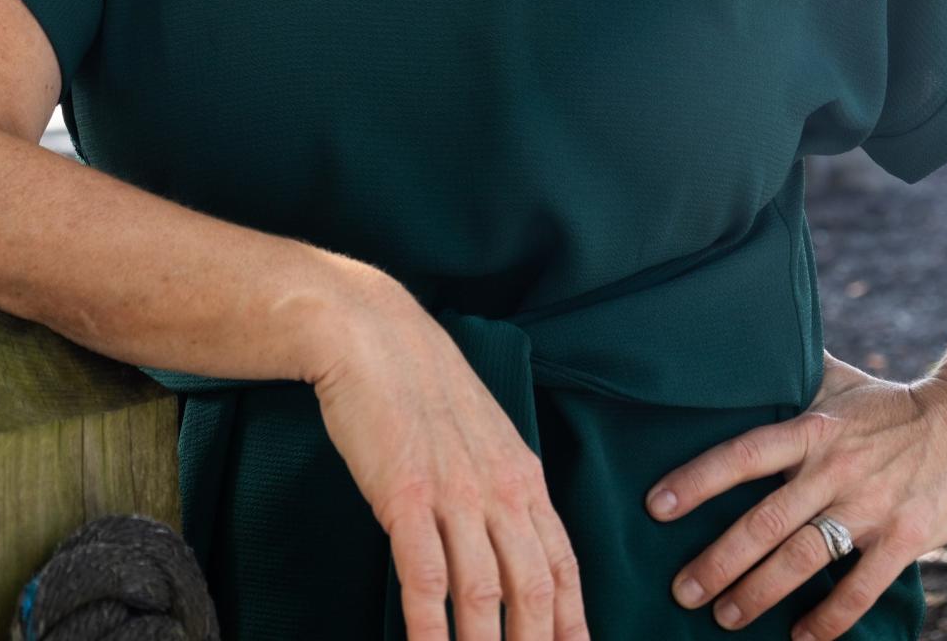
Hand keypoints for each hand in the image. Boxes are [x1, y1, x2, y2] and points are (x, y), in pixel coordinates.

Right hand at [307, 266, 590, 639]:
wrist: (374, 335)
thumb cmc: (424, 385)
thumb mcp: (484, 433)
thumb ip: (503, 486)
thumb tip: (513, 542)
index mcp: (523, 475)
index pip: (562, 564)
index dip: (572, 622)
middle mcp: (499, 488)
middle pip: (533, 589)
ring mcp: (453, 493)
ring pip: (484, 592)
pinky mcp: (404, 494)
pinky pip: (424, 576)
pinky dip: (430, 628)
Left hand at [641, 349, 946, 638]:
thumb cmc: (891, 402)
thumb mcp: (837, 383)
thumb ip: (791, 382)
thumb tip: (739, 360)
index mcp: (812, 428)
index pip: (743, 454)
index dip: (698, 478)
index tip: (656, 505)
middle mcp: (834, 467)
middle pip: (764, 521)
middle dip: (718, 560)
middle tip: (681, 590)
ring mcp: (870, 505)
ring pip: (802, 559)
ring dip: (759, 594)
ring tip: (725, 617)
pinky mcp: (904, 537)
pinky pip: (858, 587)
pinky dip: (828, 619)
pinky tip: (800, 638)